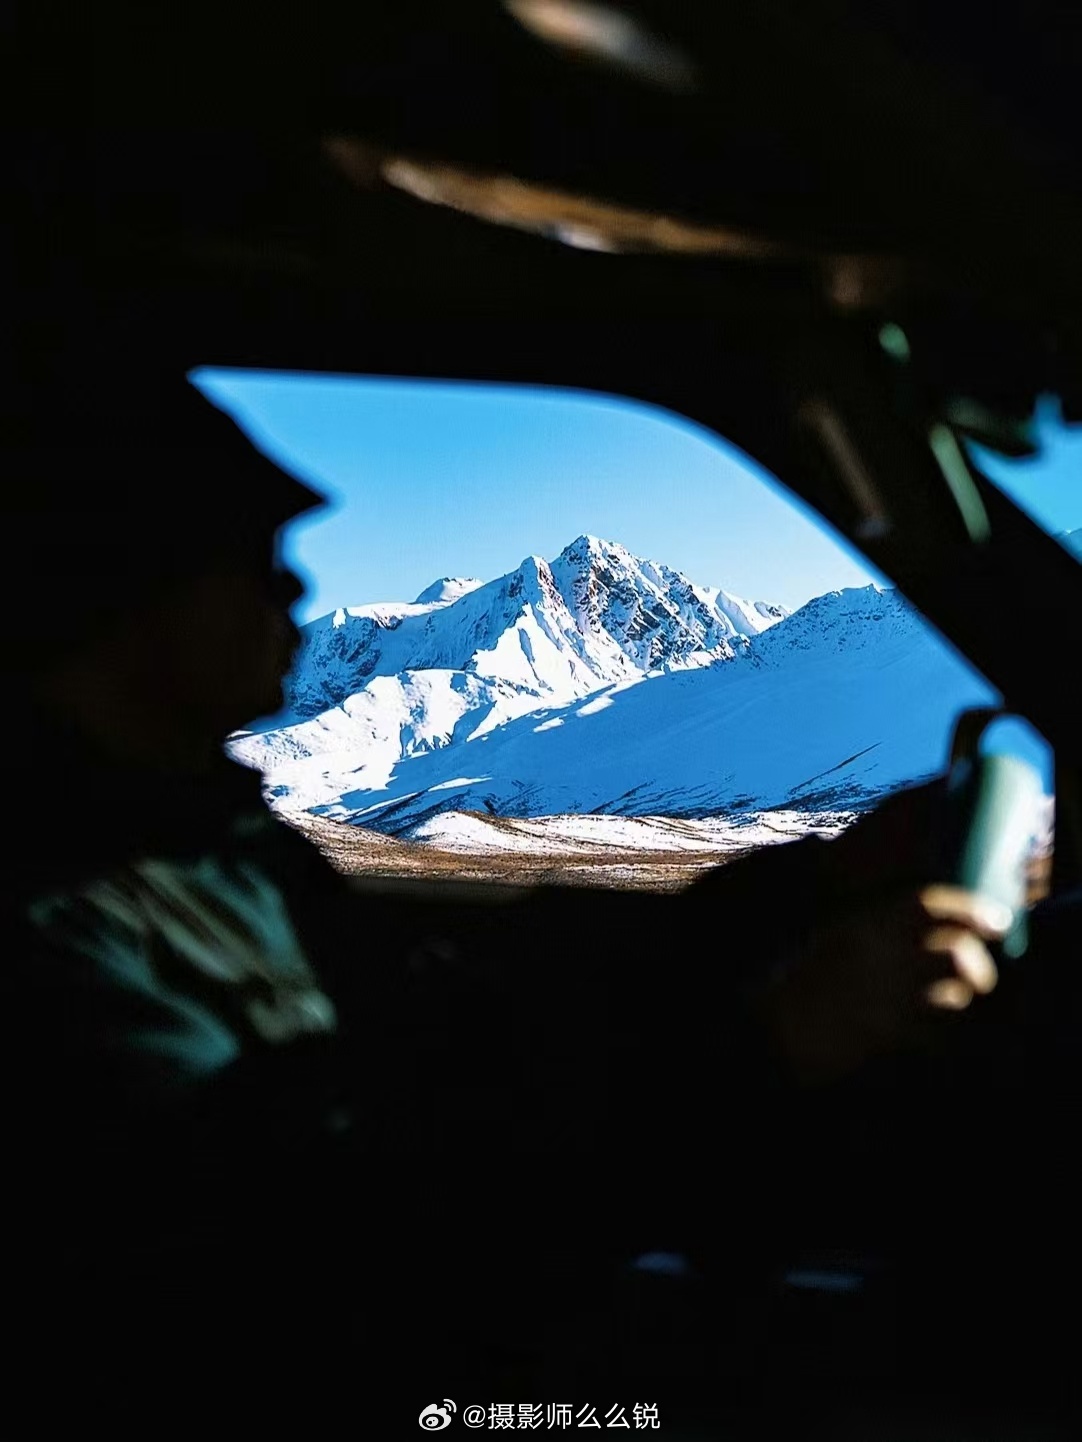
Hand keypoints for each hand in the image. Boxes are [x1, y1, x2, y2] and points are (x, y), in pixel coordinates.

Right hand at [766, 883, 1011, 1085]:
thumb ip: (875, 924)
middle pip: (957, 951)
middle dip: (979, 964)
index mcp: (862, 924)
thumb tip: (927, 920)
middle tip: (982, 975)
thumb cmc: (804, 984)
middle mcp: (878, 955)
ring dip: (962, 1000)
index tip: (998, 919)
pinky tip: (934, 1034)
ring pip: (955, 994)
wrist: (775, 1031)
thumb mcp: (834, 937)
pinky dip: (944, 1034)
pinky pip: (936, 1033)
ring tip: (953, 1004)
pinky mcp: (885, 1034)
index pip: (928, 904)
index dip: (971, 909)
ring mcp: (883, 996)